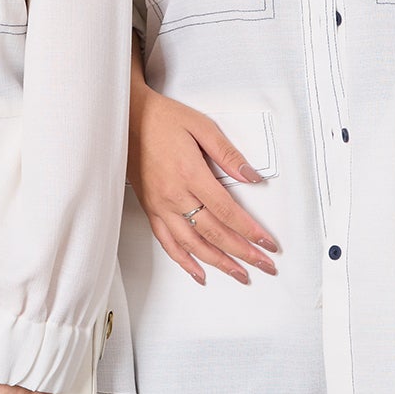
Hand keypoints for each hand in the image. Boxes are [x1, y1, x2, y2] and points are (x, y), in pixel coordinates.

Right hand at [128, 83, 279, 284]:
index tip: (267, 244)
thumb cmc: (161, 119)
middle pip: (214, 233)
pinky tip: (199, 272)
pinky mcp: (150, 208)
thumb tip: (252, 176)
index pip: (227, 212)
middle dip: (243, 253)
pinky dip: (184, 261)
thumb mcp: (201, 126)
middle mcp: (175, 194)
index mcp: (191, 173)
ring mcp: (160, 205)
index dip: (250, 231)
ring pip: (192, 244)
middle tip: (264, 265)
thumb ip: (228, 154)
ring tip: (239, 274)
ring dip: (218, 263)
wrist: (126, 119)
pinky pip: (167, 242)